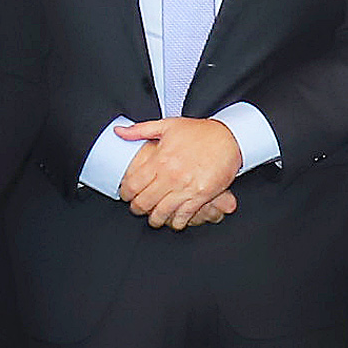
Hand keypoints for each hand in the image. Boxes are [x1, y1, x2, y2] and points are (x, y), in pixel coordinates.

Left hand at [115, 116, 246, 226]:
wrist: (228, 137)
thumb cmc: (199, 132)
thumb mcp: (167, 125)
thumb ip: (140, 130)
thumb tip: (119, 132)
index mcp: (160, 159)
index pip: (133, 184)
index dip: (126, 193)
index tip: (126, 195)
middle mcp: (171, 175)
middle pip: (144, 202)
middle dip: (137, 208)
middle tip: (138, 208)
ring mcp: (186, 187)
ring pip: (161, 212)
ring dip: (155, 219)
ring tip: (154, 218)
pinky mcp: (201, 196)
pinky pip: (183, 216)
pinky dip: (176, 222)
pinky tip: (173, 220)